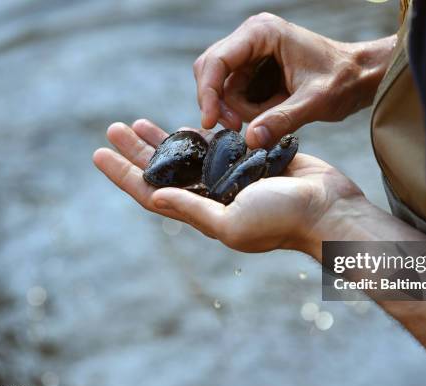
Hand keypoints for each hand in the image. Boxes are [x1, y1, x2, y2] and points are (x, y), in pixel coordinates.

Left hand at [92, 120, 364, 252]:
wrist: (327, 208)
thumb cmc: (282, 219)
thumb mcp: (230, 222)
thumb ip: (192, 210)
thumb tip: (152, 196)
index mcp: (203, 213)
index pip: (152, 193)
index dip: (123, 175)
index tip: (99, 154)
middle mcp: (211, 196)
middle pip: (163, 170)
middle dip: (136, 150)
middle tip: (112, 128)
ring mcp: (229, 178)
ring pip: (186, 155)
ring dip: (161, 139)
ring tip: (137, 122)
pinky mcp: (249, 160)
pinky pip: (215, 145)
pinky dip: (196, 134)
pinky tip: (180, 124)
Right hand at [194, 12, 395, 147]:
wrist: (361, 76)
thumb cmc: (344, 80)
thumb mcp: (314, 102)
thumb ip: (282, 120)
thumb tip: (251, 139)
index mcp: (262, 33)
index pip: (216, 61)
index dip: (207, 93)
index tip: (210, 122)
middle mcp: (252, 37)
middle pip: (212, 72)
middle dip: (220, 103)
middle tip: (236, 128)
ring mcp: (252, 53)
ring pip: (223, 87)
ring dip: (239, 110)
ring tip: (272, 116)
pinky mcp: (256, 69)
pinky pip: (237, 94)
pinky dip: (248, 110)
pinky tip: (272, 113)